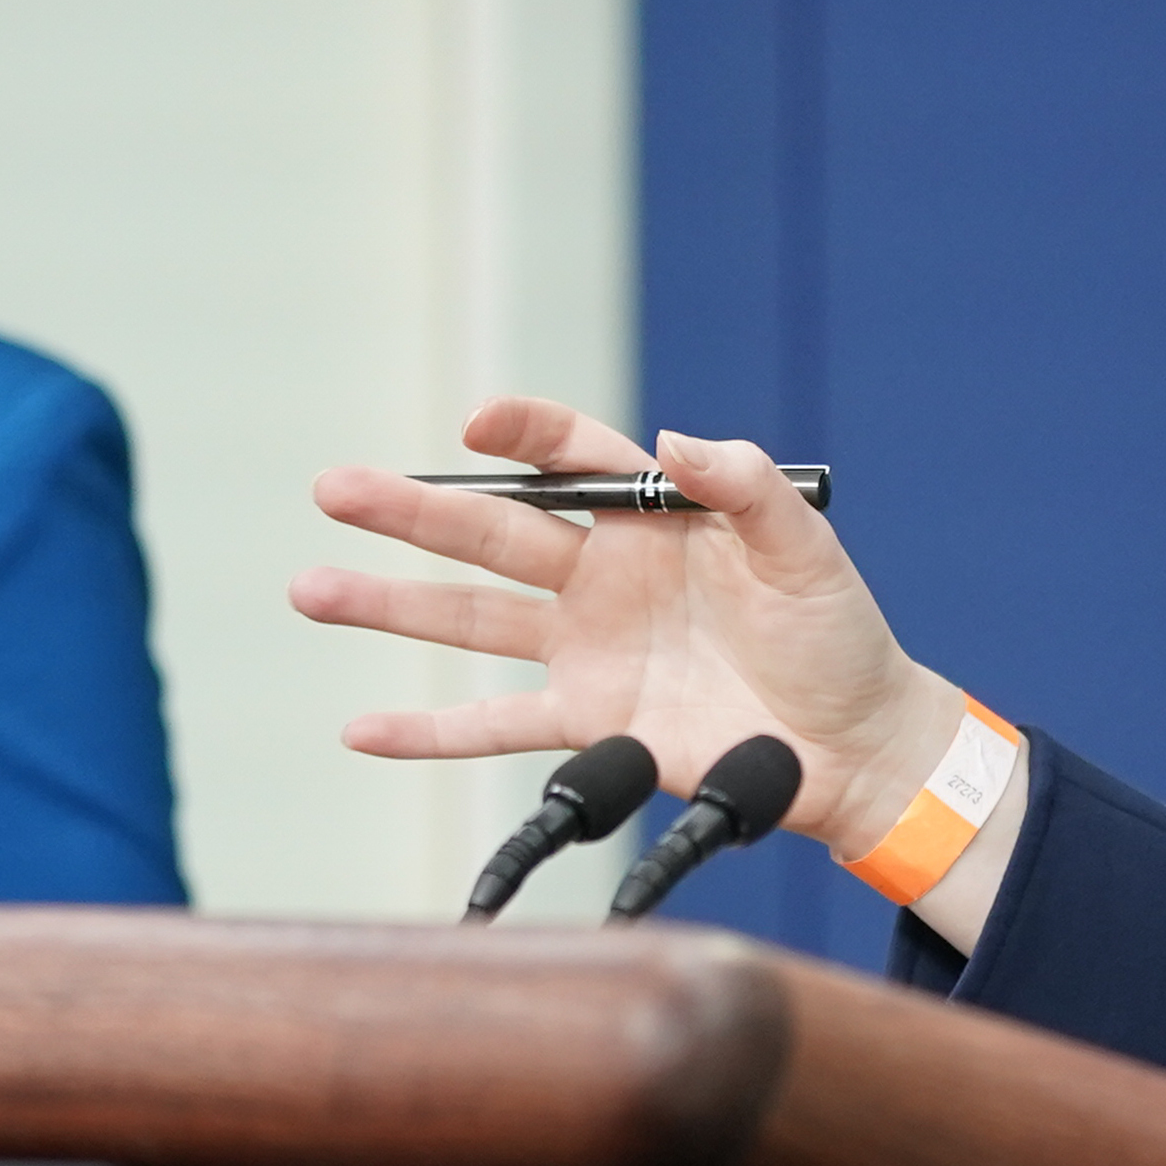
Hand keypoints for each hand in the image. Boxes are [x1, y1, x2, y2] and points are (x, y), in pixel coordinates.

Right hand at [295, 403, 969, 867]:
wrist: (855, 744)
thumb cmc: (838, 634)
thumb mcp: (806, 549)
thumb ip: (746, 487)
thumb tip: (679, 441)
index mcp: (654, 518)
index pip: (571, 460)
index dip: (524, 434)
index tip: (476, 422)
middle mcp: (603, 577)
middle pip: (490, 534)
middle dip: (410, 512)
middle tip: (335, 488)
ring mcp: (585, 651)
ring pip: (468, 622)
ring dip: (389, 607)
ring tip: (311, 589)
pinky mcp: (587, 725)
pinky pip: (492, 725)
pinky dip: (427, 730)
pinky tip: (362, 727)